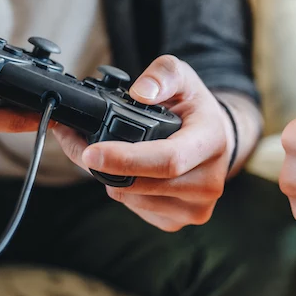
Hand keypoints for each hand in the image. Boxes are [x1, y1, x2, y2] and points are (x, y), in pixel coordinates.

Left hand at [53, 55, 233, 231]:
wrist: (215, 141)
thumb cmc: (195, 110)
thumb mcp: (183, 77)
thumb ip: (163, 74)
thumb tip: (141, 93)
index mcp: (212, 143)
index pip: (168, 159)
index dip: (127, 159)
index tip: (92, 151)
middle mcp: (209, 182)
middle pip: (145, 184)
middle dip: (104, 166)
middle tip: (79, 145)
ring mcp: (195, 207)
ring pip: (133, 199)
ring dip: (109, 179)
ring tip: (106, 155)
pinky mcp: (178, 221)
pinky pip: (135, 211)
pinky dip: (120, 192)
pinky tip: (124, 172)